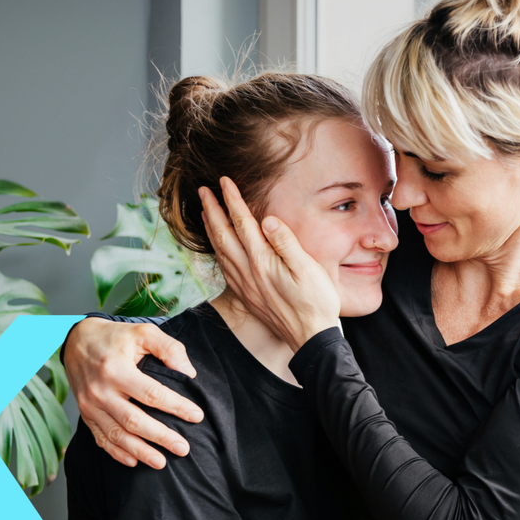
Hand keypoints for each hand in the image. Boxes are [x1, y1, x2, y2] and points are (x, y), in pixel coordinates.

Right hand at [63, 317, 201, 467]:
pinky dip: (117, 453)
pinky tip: (134, 461)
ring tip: (162, 463)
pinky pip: (100, 438)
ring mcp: (90, 405)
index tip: (197, 416)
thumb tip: (189, 374)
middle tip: (183, 448)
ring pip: (117, 435)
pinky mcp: (86, 414)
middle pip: (134, 420)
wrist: (76, 340)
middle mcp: (101, 390)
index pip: (151, 393)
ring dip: (140, 451)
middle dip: (161, 437)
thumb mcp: (144, 332)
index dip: (176, 406)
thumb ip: (169, 348)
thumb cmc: (115, 337)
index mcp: (116, 369)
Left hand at [200, 177, 340, 350]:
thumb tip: (267, 219)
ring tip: (205, 214)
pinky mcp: (247, 297)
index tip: (223, 181)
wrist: (311, 338)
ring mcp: (246, 286)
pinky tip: (218, 248)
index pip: (242, 223)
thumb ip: (286, 242)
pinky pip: (225, 269)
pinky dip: (217, 253)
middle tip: (203, 191)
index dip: (232, 200)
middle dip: (212, 210)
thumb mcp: (308, 268)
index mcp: (263, 261)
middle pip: (224, 235)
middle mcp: (249, 272)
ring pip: (220, 252)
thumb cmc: (316, 302)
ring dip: (211, 230)